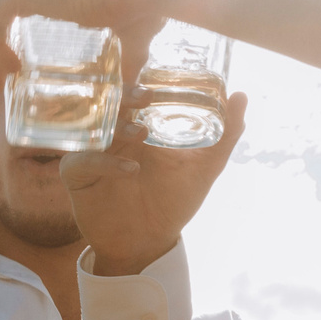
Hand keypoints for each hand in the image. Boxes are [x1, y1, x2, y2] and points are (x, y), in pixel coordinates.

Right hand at [66, 94, 249, 276]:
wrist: (148, 243)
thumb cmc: (173, 202)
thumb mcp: (204, 168)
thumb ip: (225, 136)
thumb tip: (242, 95)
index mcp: (139, 125)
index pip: (135, 93)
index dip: (142, 80)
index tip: (159, 75)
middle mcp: (114, 133)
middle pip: (111, 104)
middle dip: (125, 96)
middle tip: (145, 95)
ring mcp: (93, 152)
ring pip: (95, 127)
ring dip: (116, 126)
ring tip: (140, 132)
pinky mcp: (78, 176)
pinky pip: (83, 161)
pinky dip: (106, 161)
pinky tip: (130, 169)